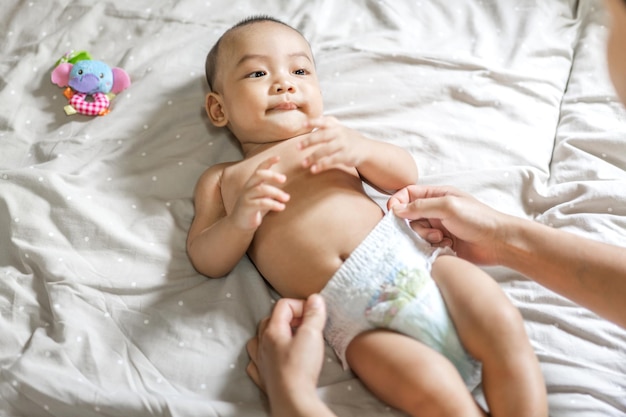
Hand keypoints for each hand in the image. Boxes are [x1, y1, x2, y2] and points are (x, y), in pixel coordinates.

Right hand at [232, 156, 289, 229]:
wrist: (239, 224)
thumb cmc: (254, 209)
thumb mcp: (263, 197)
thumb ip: (271, 189)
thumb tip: (285, 181)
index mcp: (252, 183)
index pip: (259, 169)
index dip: (268, 161)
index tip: (278, 157)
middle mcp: (248, 187)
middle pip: (259, 175)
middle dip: (272, 175)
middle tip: (284, 179)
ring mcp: (246, 197)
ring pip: (261, 190)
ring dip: (276, 193)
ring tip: (287, 198)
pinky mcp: (247, 207)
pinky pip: (261, 203)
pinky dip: (273, 204)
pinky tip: (281, 207)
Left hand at [246, 295, 327, 411]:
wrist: (292, 399)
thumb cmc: (300, 368)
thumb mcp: (312, 335)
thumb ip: (313, 315)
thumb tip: (314, 299)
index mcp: (272, 331)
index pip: (283, 306)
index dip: (300, 306)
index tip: (313, 316)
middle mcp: (262, 344)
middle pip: (270, 320)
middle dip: (288, 318)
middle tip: (305, 326)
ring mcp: (260, 361)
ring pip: (259, 339)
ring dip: (273, 335)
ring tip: (288, 339)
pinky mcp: (263, 377)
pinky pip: (256, 361)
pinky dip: (263, 356)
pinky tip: (273, 358)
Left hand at [298, 116, 368, 173]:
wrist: (365, 149)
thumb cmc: (347, 138)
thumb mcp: (339, 128)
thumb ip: (327, 123)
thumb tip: (310, 120)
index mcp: (336, 126)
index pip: (324, 122)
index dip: (313, 122)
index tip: (303, 124)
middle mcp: (339, 134)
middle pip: (322, 136)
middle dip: (309, 141)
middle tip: (297, 147)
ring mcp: (343, 145)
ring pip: (326, 150)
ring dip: (313, 157)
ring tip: (303, 164)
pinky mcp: (346, 156)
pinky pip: (332, 161)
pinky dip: (322, 165)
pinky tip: (313, 169)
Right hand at [388, 184, 502, 264]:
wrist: (499, 243)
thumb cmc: (478, 219)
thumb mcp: (448, 206)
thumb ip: (420, 206)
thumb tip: (396, 209)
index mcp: (437, 196)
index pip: (408, 194)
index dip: (398, 202)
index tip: (393, 213)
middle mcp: (436, 211)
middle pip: (409, 216)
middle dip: (416, 226)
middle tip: (433, 231)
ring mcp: (438, 227)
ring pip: (416, 233)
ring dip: (426, 237)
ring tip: (443, 239)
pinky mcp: (441, 244)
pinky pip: (425, 245)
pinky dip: (432, 247)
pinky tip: (447, 247)